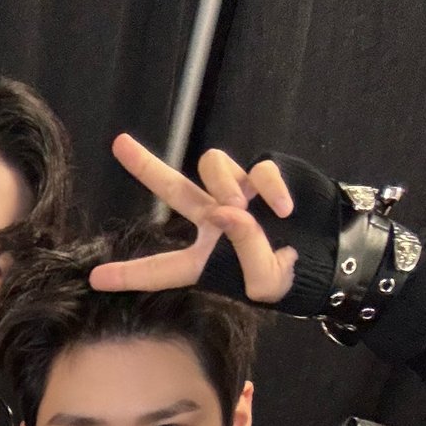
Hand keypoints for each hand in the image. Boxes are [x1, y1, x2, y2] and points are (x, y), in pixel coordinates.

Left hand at [90, 134, 296, 299]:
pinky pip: (258, 171)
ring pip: (214, 167)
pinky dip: (271, 187)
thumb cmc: (290, 279)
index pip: (161, 270)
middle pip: (173, 190)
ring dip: (226, 184)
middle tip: (119, 144)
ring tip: (247, 210)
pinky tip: (282, 208)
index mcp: (204, 260)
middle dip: (146, 166)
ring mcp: (238, 195)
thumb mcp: (266, 281)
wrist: (329, 259)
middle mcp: (214, 224)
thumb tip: (230, 209)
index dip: (130, 274)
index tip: (96, 278)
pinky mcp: (263, 178)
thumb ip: (245, 248)